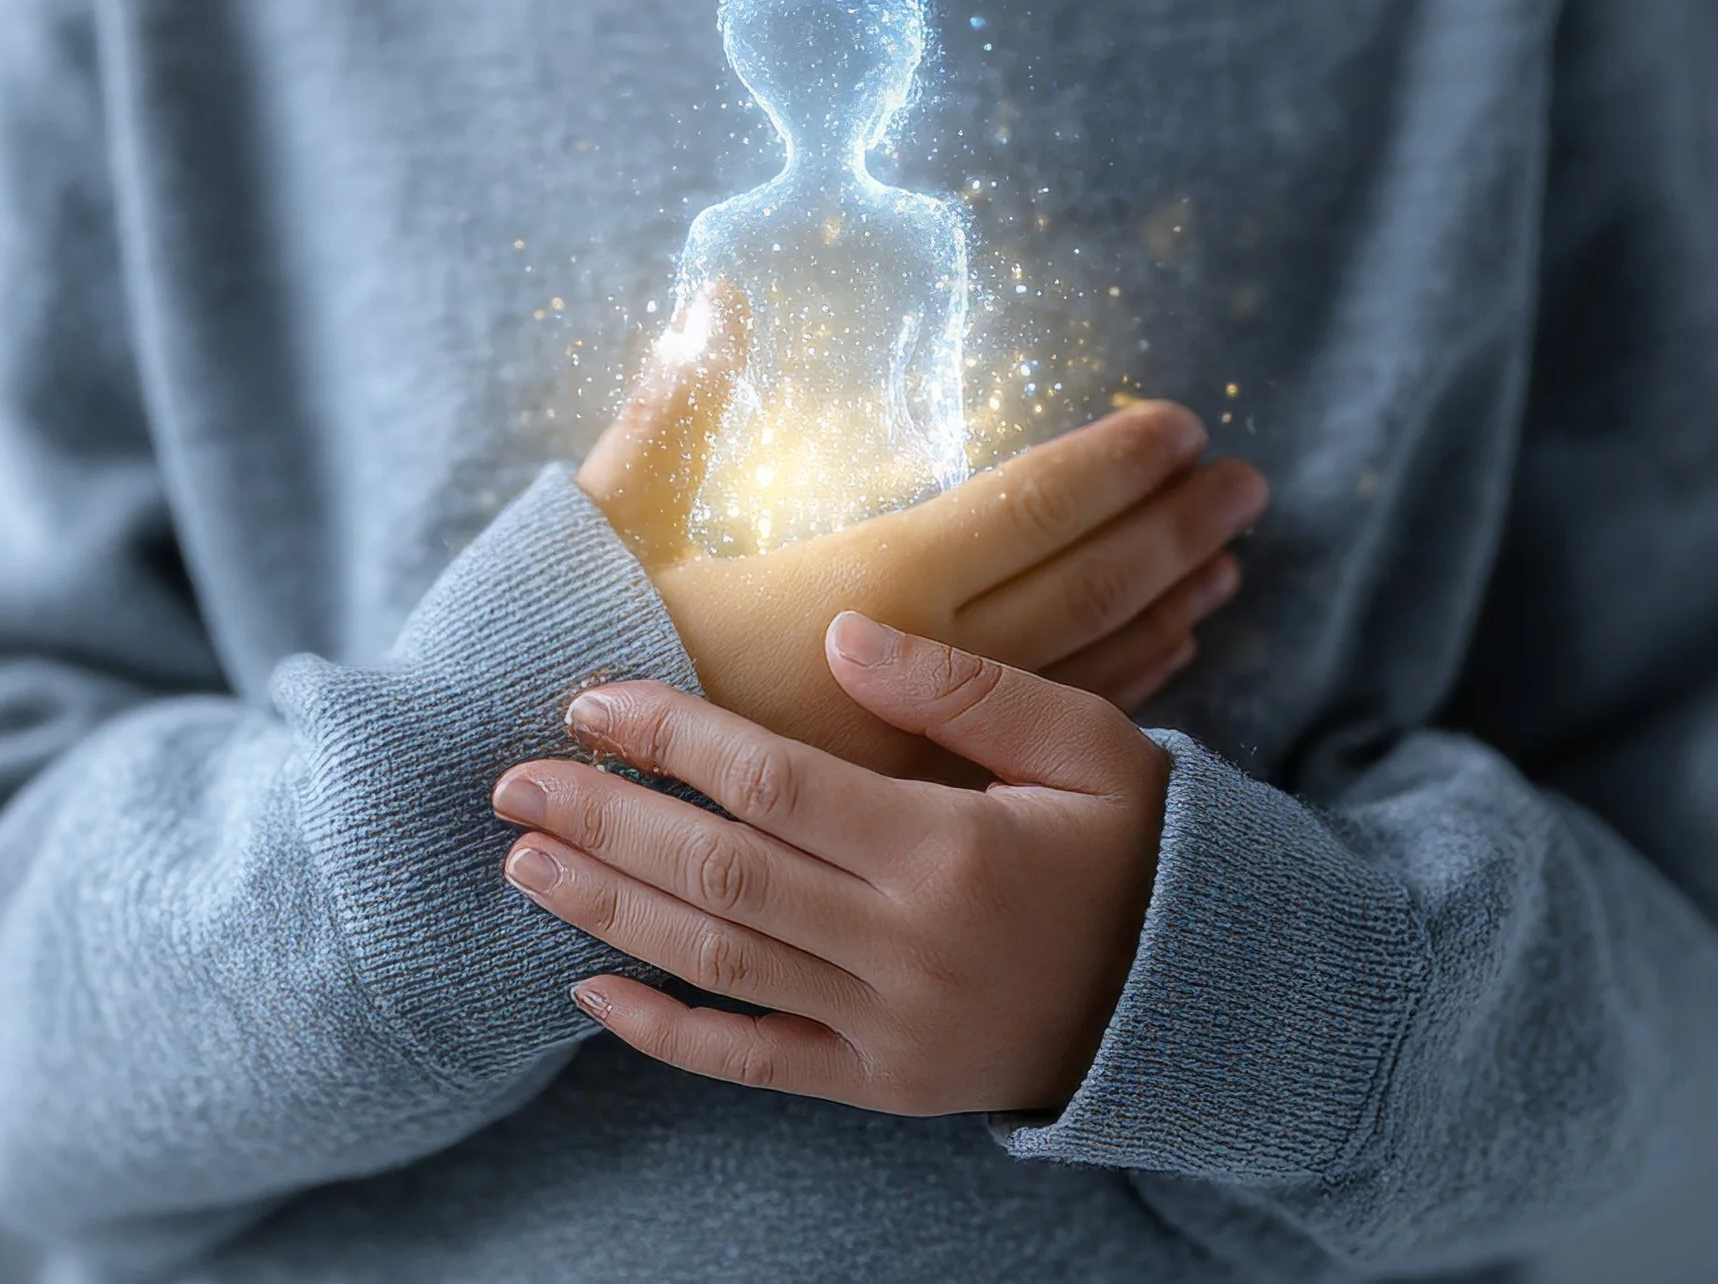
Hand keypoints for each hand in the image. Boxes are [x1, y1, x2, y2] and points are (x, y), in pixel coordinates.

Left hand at [491, 616, 1166, 1114]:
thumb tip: (840, 630)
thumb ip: (966, 686)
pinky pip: (754, 1066)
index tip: (590, 696)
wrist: (1206, 1006)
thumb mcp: (1092, 745)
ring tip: (524, 861)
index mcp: (953, 851)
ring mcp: (890, 1030)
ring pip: (719, 967)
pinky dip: (665, 1034)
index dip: (672, 737)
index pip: (775, 784)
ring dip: (609, 912)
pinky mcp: (885, 1088)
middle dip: (608, 820)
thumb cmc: (1146, 850)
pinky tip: (588, 991)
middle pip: (721, 875)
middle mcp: (907, 948)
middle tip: (511, 780)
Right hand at [577, 289, 1264, 783]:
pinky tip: (1165, 658)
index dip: (1109, 464)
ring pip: (1083, 663)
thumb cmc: (587, 654)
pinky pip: (1049, 731)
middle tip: (1247, 485)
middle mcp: (920, 668)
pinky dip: (1122, 683)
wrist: (570, 813)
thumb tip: (717, 294)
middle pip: (1083, 584)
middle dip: (1171, 528)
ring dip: (1164, 605)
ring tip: (1227, 563)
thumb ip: (674, 407)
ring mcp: (930, 740)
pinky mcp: (922, 793)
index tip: (1182, 426)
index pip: (1023, 510)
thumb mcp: (617, 520)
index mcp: (866, 586)